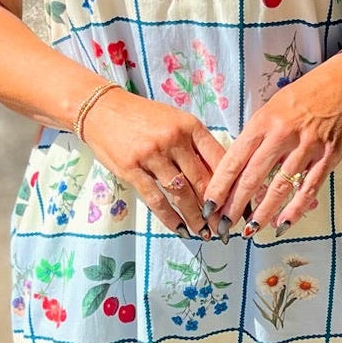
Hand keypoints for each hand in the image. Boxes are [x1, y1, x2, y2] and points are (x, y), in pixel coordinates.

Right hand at [82, 87, 225, 235]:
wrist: (102, 110)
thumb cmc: (142, 117)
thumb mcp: (175, 122)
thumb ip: (194, 146)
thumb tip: (218, 179)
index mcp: (190, 126)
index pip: (219, 159)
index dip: (231, 184)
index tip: (238, 204)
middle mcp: (174, 139)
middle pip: (202, 180)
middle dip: (216, 208)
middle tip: (225, 227)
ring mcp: (152, 155)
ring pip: (181, 194)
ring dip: (195, 218)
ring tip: (205, 233)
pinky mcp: (132, 169)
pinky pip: (156, 200)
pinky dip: (170, 218)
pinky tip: (180, 229)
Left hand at [202, 53, 341, 234]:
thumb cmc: (306, 95)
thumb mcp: (273, 108)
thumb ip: (257, 136)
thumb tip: (239, 166)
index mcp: (263, 121)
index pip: (234, 159)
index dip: (219, 186)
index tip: (208, 205)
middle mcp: (282, 134)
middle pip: (252, 177)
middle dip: (235, 206)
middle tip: (223, 226)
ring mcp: (307, 147)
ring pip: (279, 187)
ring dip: (263, 213)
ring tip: (250, 230)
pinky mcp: (328, 157)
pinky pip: (308, 189)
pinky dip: (295, 210)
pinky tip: (283, 224)